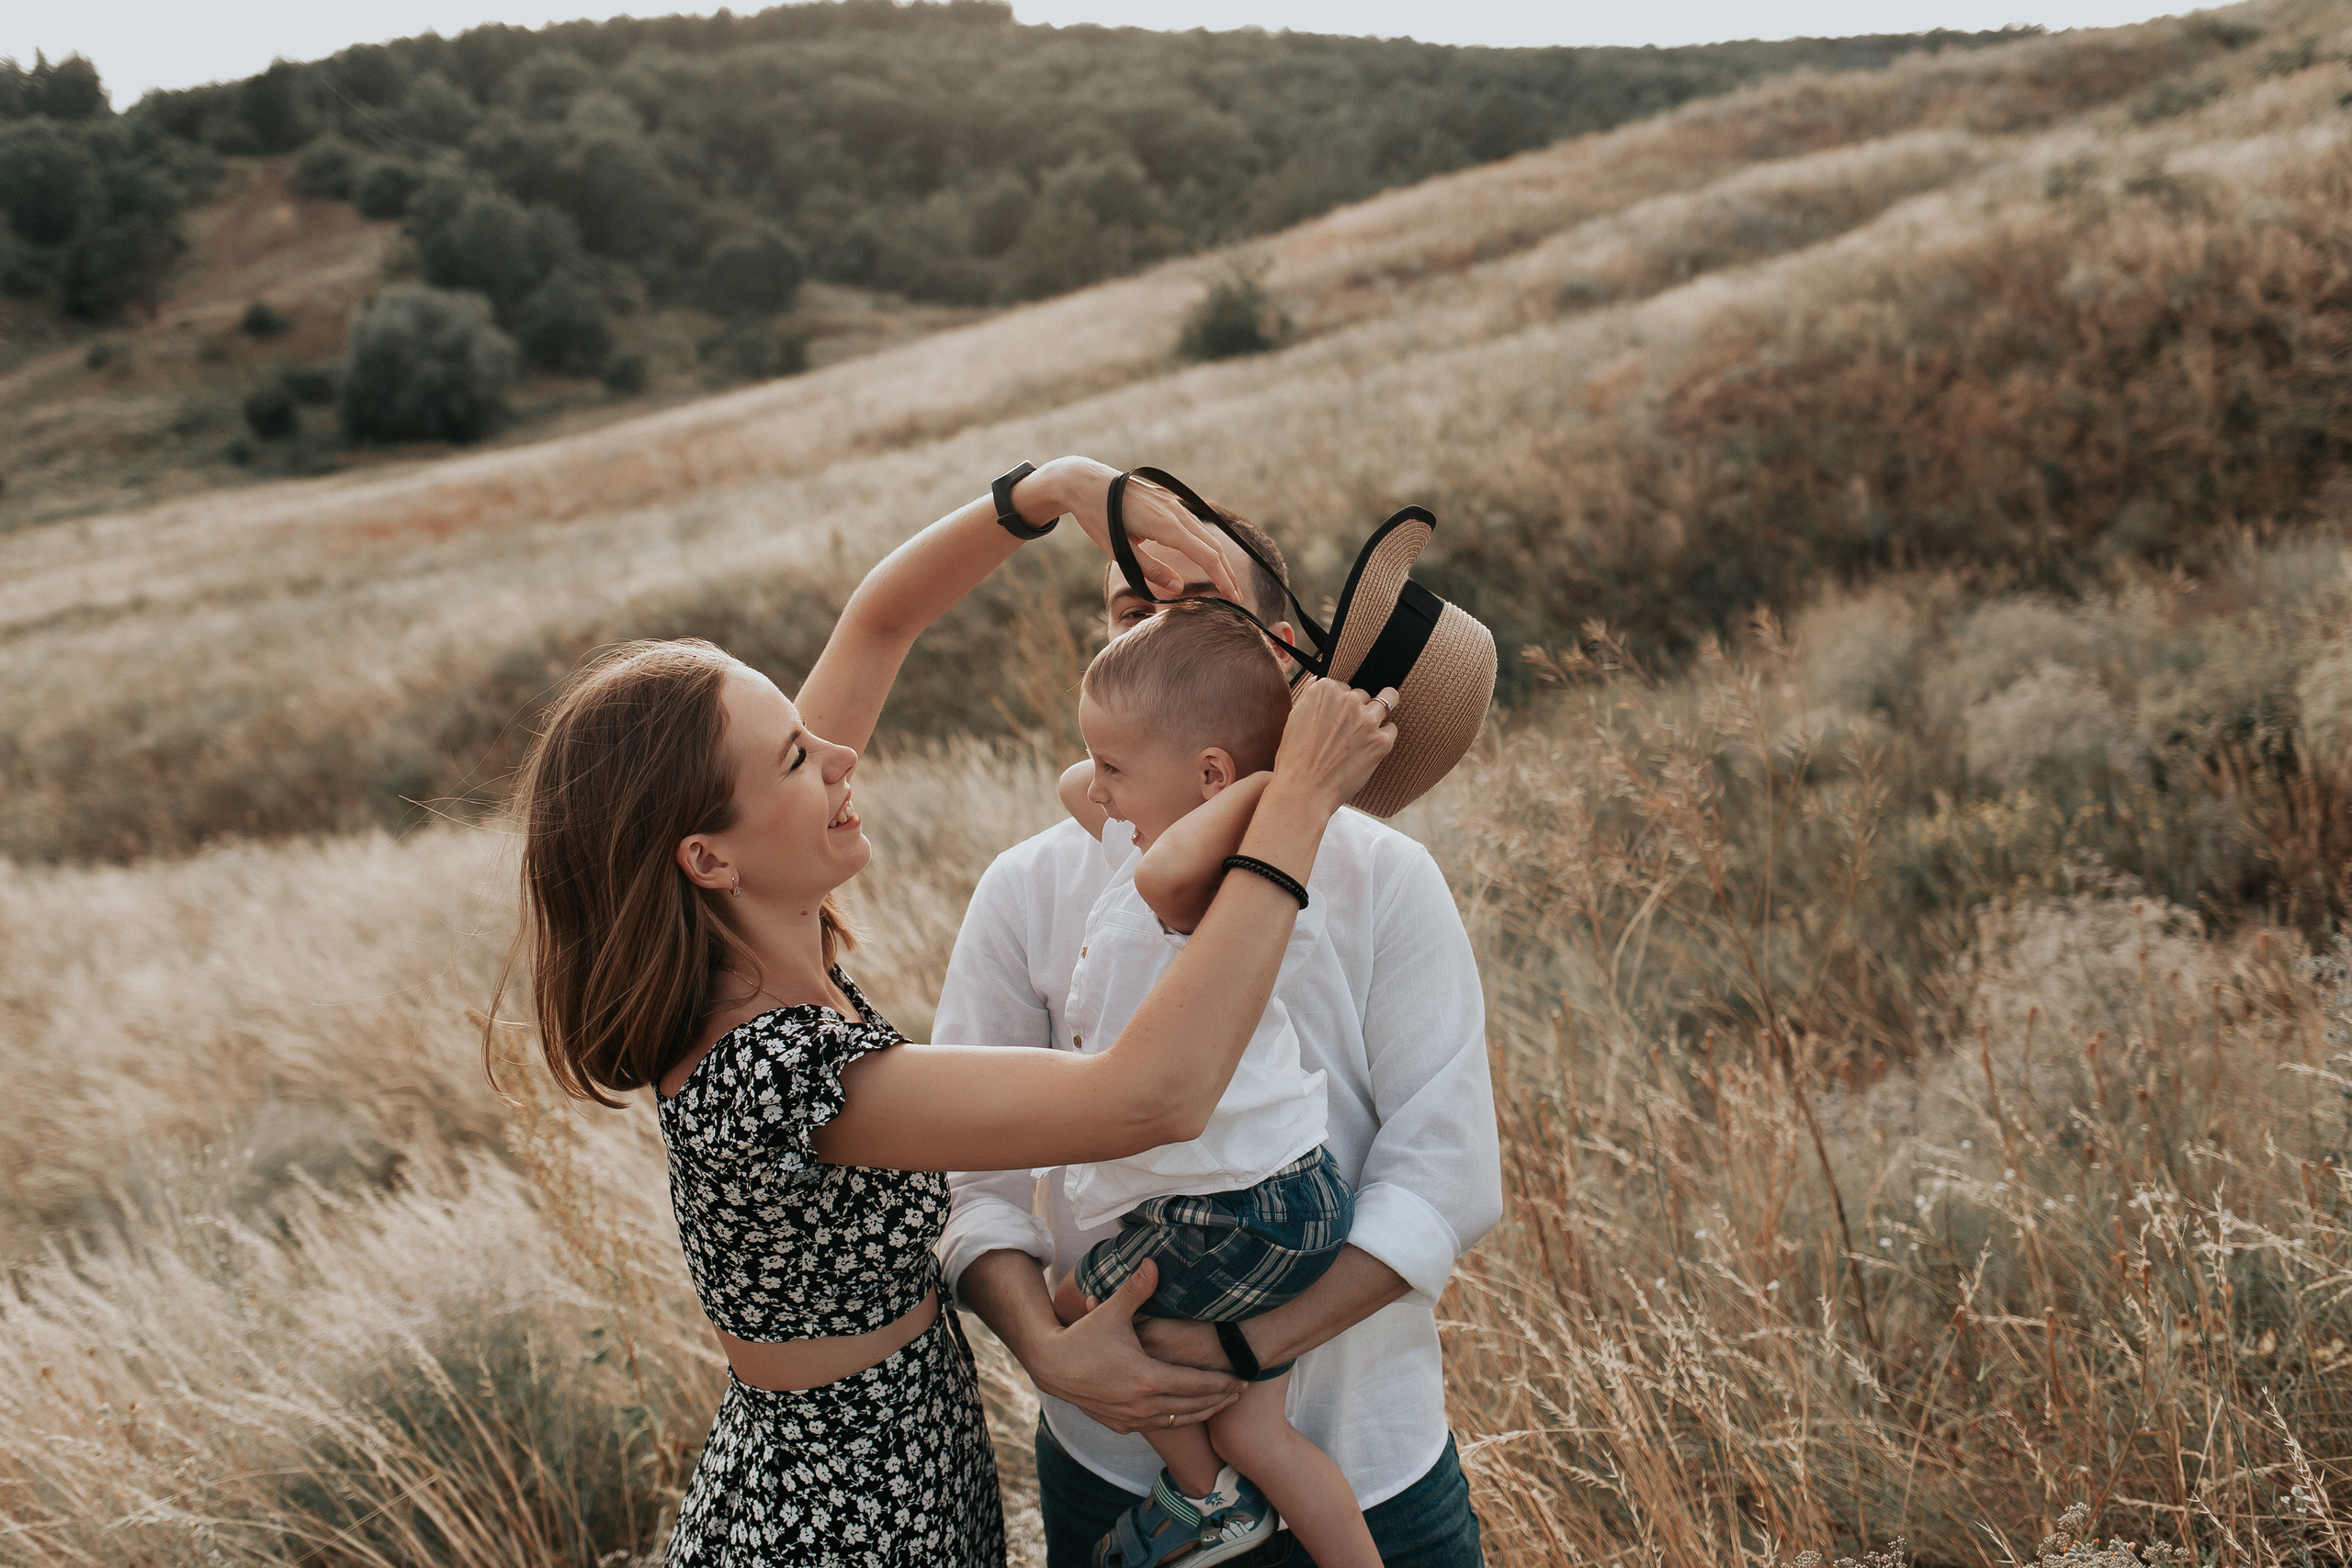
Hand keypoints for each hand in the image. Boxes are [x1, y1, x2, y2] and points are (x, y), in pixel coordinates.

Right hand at [1022, 1261, 1242, 1432]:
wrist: (1051, 1367)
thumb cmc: (1083, 1337)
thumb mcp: (1111, 1312)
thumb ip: (1137, 1289)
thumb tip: (1153, 1262)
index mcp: (1146, 1378)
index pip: (1196, 1385)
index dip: (1221, 1383)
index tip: (1242, 1379)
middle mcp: (1143, 1404)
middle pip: (1193, 1406)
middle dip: (1219, 1399)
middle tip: (1241, 1391)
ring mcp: (1132, 1418)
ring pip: (1178, 1420)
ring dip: (1202, 1412)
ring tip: (1222, 1403)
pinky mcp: (1121, 1425)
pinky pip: (1159, 1426)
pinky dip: (1178, 1420)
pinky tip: (1187, 1413)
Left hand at [1035, 458, 1239, 601]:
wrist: (1085, 481)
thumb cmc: (1098, 517)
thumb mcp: (1119, 549)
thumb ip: (1149, 570)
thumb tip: (1177, 587)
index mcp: (1165, 525)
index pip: (1205, 556)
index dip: (1222, 579)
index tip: (1233, 599)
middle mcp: (1175, 512)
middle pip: (1212, 546)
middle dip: (1226, 573)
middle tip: (1236, 597)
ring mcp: (1173, 504)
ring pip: (1205, 535)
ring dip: (1218, 559)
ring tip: (1225, 581)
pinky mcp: (1168, 502)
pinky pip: (1194, 526)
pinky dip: (1205, 545)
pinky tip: (1207, 558)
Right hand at [1270, 678, 1399, 812]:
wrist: (1304, 790)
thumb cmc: (1295, 758)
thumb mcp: (1295, 717)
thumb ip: (1312, 698)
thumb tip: (1322, 684)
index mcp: (1324, 689)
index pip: (1341, 685)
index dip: (1338, 701)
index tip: (1334, 716)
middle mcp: (1348, 699)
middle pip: (1361, 694)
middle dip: (1356, 709)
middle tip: (1346, 731)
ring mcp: (1367, 720)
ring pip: (1386, 701)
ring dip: (1378, 714)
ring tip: (1372, 726)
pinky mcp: (1381, 741)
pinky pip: (1392, 729)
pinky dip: (1384, 736)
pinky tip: (1372, 747)